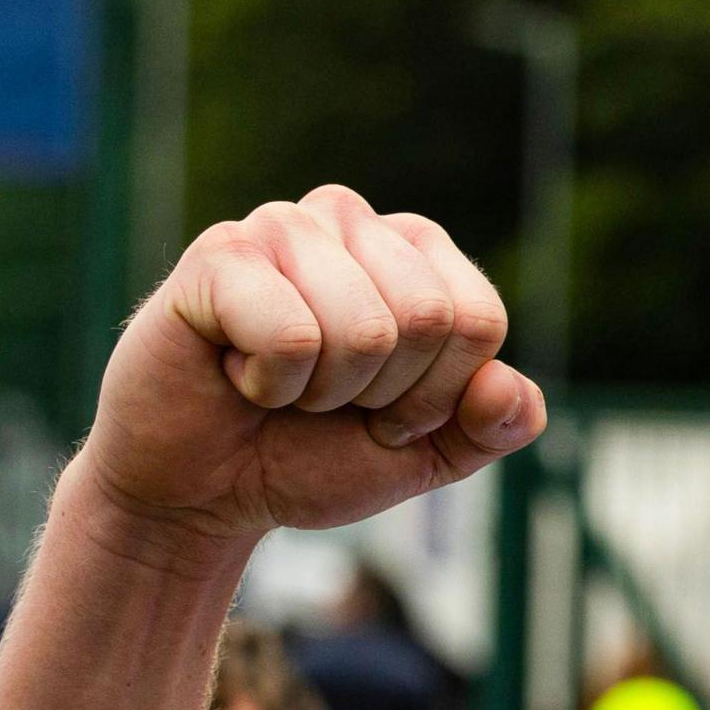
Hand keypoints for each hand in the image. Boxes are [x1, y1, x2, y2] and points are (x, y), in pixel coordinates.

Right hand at [82, 185, 545, 554]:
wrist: (201, 490)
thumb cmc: (311, 455)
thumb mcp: (426, 454)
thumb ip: (493, 426)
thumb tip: (508, 388)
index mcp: (414, 250)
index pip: (478, 320)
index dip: (437, 395)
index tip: (385, 411)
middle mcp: (350, 219)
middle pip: (430, 318)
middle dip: (384, 394)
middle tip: (325, 400)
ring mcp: (282, 226)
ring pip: (364, 329)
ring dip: (323, 392)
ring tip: (280, 382)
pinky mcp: (220, 254)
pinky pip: (291, 336)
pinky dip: (268, 383)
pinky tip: (235, 370)